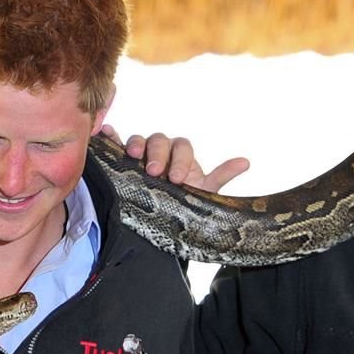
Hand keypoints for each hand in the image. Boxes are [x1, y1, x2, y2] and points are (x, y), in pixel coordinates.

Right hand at [101, 124, 249, 192]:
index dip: (180, 160)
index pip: (182, 147)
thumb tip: (246, 162)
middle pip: (159, 140)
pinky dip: (111, 138)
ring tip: (132, 155)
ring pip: (139, 140)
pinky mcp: (124, 160)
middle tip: (155, 172)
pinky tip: (106, 134)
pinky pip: (116, 144)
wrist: (166, 218)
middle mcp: (162, 151)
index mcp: (182, 156)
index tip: (178, 179)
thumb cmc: (186, 203)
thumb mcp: (204, 191)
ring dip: (135, 144)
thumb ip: (222, 176)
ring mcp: (142, 155)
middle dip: (158, 154)